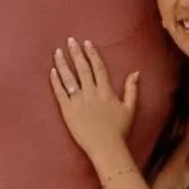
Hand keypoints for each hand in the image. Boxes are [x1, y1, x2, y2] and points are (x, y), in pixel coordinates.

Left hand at [50, 38, 138, 157]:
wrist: (106, 148)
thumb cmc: (119, 131)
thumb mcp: (130, 108)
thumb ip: (132, 89)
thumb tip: (136, 72)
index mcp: (106, 91)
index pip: (98, 67)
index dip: (92, 54)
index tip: (86, 43)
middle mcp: (91, 93)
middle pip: (82, 68)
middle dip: (76, 53)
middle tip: (70, 40)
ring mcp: (78, 102)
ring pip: (69, 78)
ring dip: (63, 63)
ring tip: (57, 51)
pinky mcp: (68, 111)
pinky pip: (60, 93)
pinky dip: (56, 81)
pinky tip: (52, 71)